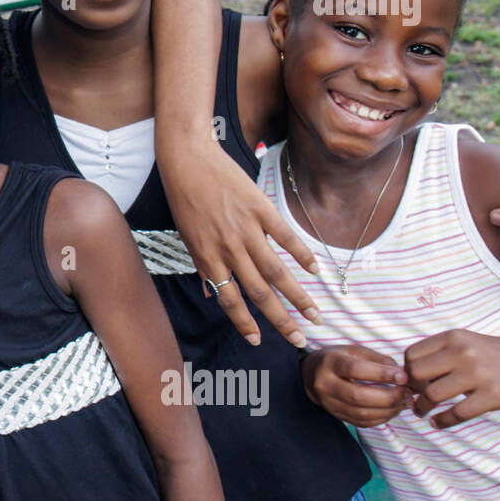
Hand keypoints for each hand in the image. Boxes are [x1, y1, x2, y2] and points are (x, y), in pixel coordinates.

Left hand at [163, 139, 320, 345]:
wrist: (187, 159)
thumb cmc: (184, 199)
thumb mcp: (186, 238)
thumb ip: (203, 266)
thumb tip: (210, 294)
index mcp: (207, 258)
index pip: (228, 300)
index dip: (244, 323)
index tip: (258, 341)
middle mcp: (228, 248)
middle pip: (259, 293)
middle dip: (281, 320)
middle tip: (299, 340)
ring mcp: (246, 229)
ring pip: (277, 271)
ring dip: (298, 297)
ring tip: (315, 314)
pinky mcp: (261, 208)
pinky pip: (285, 237)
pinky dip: (302, 255)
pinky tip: (315, 271)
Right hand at [301, 344, 409, 426]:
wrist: (310, 375)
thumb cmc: (337, 359)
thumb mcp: (353, 351)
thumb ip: (377, 359)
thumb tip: (401, 374)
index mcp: (330, 363)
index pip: (356, 370)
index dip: (382, 374)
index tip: (403, 377)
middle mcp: (325, 384)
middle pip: (359, 396)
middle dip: (389, 397)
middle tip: (407, 393)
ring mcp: (329, 403)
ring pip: (362, 413)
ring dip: (389, 410)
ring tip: (404, 402)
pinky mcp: (336, 415)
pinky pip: (362, 422)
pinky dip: (382, 418)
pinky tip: (392, 410)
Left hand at [405, 329, 499, 428]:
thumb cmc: (497, 355)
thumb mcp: (468, 342)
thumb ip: (441, 352)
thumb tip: (408, 372)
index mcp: (454, 337)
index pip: (411, 354)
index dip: (406, 370)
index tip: (411, 381)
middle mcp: (463, 352)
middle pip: (415, 374)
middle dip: (411, 388)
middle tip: (414, 396)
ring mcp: (478, 374)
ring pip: (432, 394)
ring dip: (421, 407)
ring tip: (421, 411)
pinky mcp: (492, 396)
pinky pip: (457, 413)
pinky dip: (442, 421)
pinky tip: (438, 423)